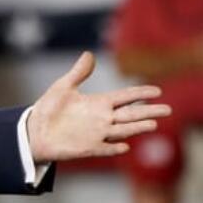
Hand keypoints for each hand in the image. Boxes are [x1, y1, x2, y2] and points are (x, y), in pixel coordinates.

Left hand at [27, 52, 169, 162]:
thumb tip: (89, 54)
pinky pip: (105, 148)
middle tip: (168, 109)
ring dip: (137, 128)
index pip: (125, 97)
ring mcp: (97, 134)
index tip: (157, 90)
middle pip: (131, 114)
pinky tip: (124, 146)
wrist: (34, 131)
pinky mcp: (89, 148)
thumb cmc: (48, 109)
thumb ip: (78, 73)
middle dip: (149, 111)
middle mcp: (102, 118)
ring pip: (123, 130)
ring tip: (153, 124)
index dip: (140, 93)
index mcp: (98, 103)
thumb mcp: (62, 87)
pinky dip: (114, 147)